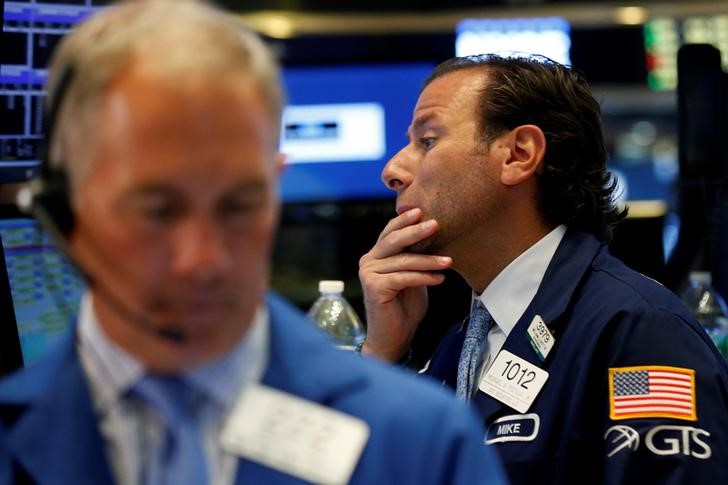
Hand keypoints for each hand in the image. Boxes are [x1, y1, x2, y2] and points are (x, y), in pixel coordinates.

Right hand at [358, 208, 451, 361]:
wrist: (393, 338)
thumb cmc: (404, 308)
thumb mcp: (412, 276)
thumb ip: (415, 258)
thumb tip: (432, 235)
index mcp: (376, 255)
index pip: (390, 232)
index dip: (405, 221)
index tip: (423, 211)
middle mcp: (368, 261)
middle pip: (393, 240)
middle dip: (415, 231)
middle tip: (435, 224)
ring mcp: (368, 274)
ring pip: (403, 261)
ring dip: (428, 260)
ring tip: (448, 261)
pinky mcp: (374, 287)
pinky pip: (404, 277)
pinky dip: (423, 277)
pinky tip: (439, 279)